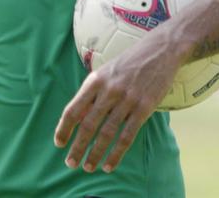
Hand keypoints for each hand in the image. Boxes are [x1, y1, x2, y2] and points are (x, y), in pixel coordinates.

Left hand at [53, 32, 184, 173]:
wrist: (160, 50)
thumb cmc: (128, 64)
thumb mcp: (105, 73)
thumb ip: (91, 95)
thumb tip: (76, 119)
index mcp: (94, 81)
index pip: (73, 110)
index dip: (64, 129)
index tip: (59, 143)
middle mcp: (108, 91)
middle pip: (88, 125)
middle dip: (77, 147)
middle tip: (70, 163)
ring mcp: (127, 100)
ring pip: (106, 133)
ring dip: (95, 153)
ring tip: (88, 167)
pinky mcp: (144, 108)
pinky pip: (127, 136)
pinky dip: (117, 153)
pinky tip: (109, 165)